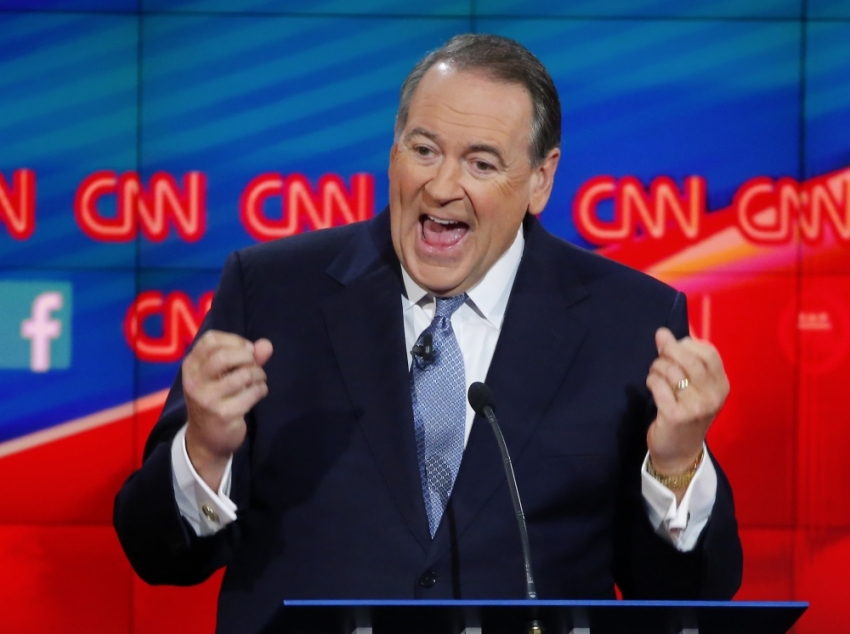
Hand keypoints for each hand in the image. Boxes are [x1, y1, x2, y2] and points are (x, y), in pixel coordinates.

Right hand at [182, 330, 272, 489]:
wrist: (206, 439)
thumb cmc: (217, 399)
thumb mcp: (224, 374)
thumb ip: (246, 357)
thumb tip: (267, 344)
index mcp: (191, 366)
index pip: (211, 340)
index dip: (235, 341)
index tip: (246, 351)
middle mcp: (194, 381)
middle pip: (223, 355)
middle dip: (247, 357)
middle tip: (253, 366)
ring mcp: (207, 399)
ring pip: (242, 374)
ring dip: (258, 375)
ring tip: (258, 380)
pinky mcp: (223, 414)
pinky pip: (252, 393)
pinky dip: (261, 389)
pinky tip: (258, 393)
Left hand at [645, 328, 728, 484]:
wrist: (679, 453)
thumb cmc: (686, 413)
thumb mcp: (693, 386)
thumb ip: (681, 358)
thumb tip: (662, 332)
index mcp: (722, 385)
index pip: (708, 352)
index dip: (686, 345)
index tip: (674, 349)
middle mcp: (713, 396)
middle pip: (688, 359)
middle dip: (668, 352)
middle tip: (660, 359)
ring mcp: (696, 407)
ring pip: (670, 371)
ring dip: (657, 369)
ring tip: (656, 376)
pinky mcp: (676, 415)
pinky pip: (658, 385)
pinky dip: (651, 381)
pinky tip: (653, 388)